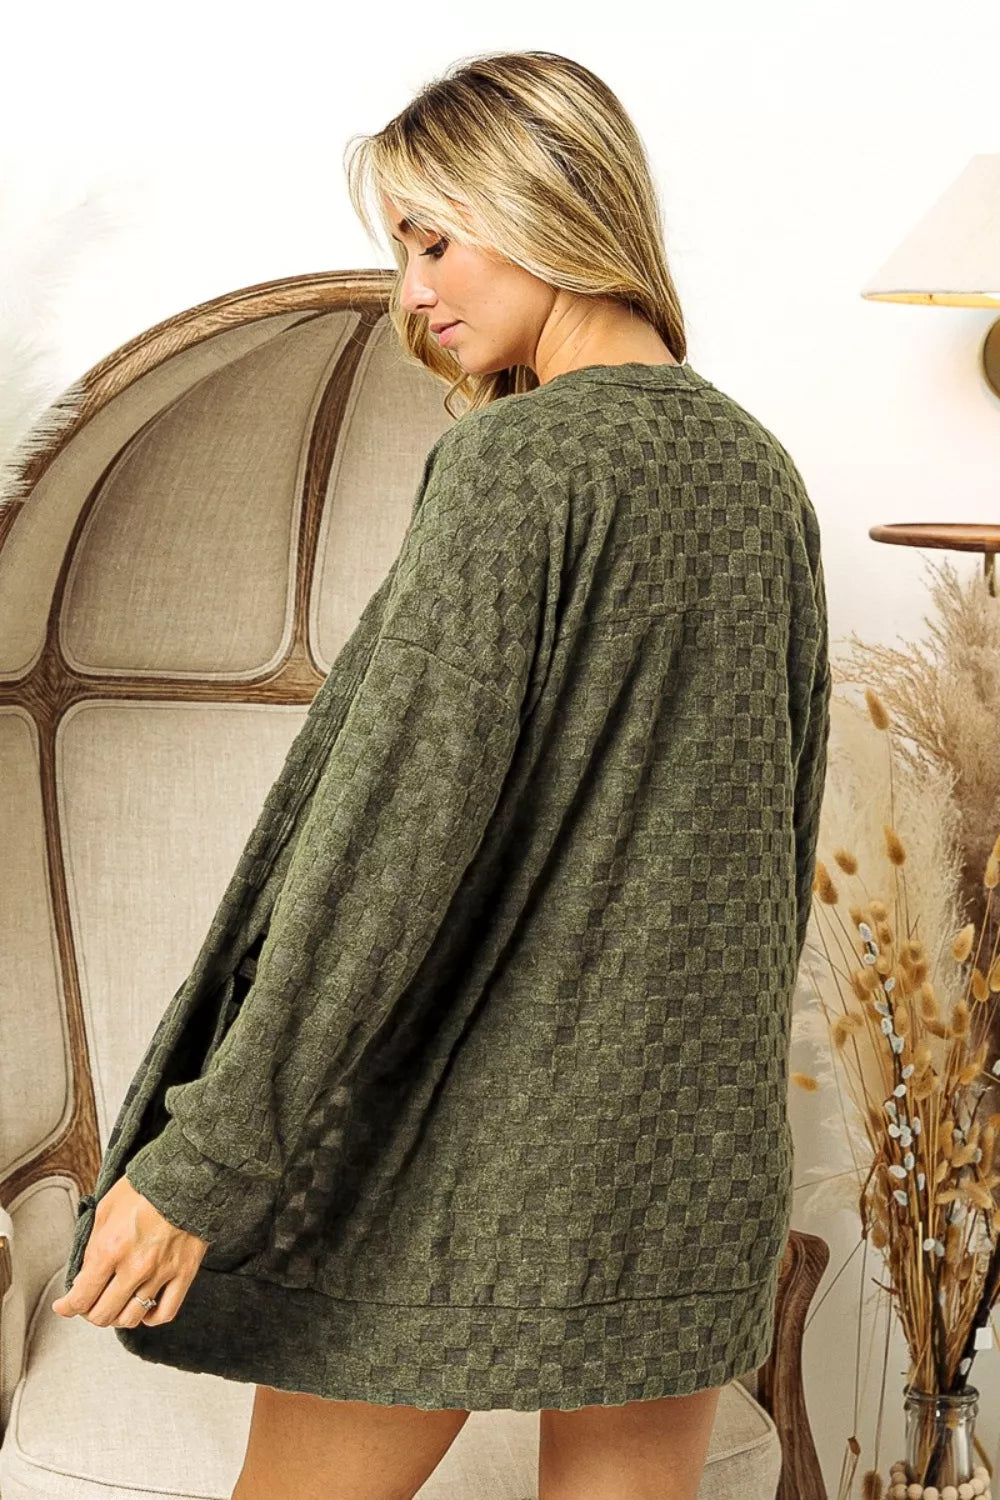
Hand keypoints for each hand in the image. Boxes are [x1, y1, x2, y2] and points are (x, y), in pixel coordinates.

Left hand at [51, 1174, 209, 1328]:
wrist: (187, 1176)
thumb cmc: (147, 1186)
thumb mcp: (106, 1209)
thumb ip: (93, 1246)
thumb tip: (85, 1276)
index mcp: (111, 1248)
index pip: (81, 1297)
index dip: (67, 1307)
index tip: (65, 1305)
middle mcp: (135, 1267)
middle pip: (103, 1315)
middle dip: (90, 1312)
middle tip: (90, 1302)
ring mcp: (161, 1273)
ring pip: (131, 1318)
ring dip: (117, 1317)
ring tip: (115, 1305)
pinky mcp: (183, 1274)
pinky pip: (165, 1312)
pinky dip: (150, 1318)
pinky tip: (144, 1309)